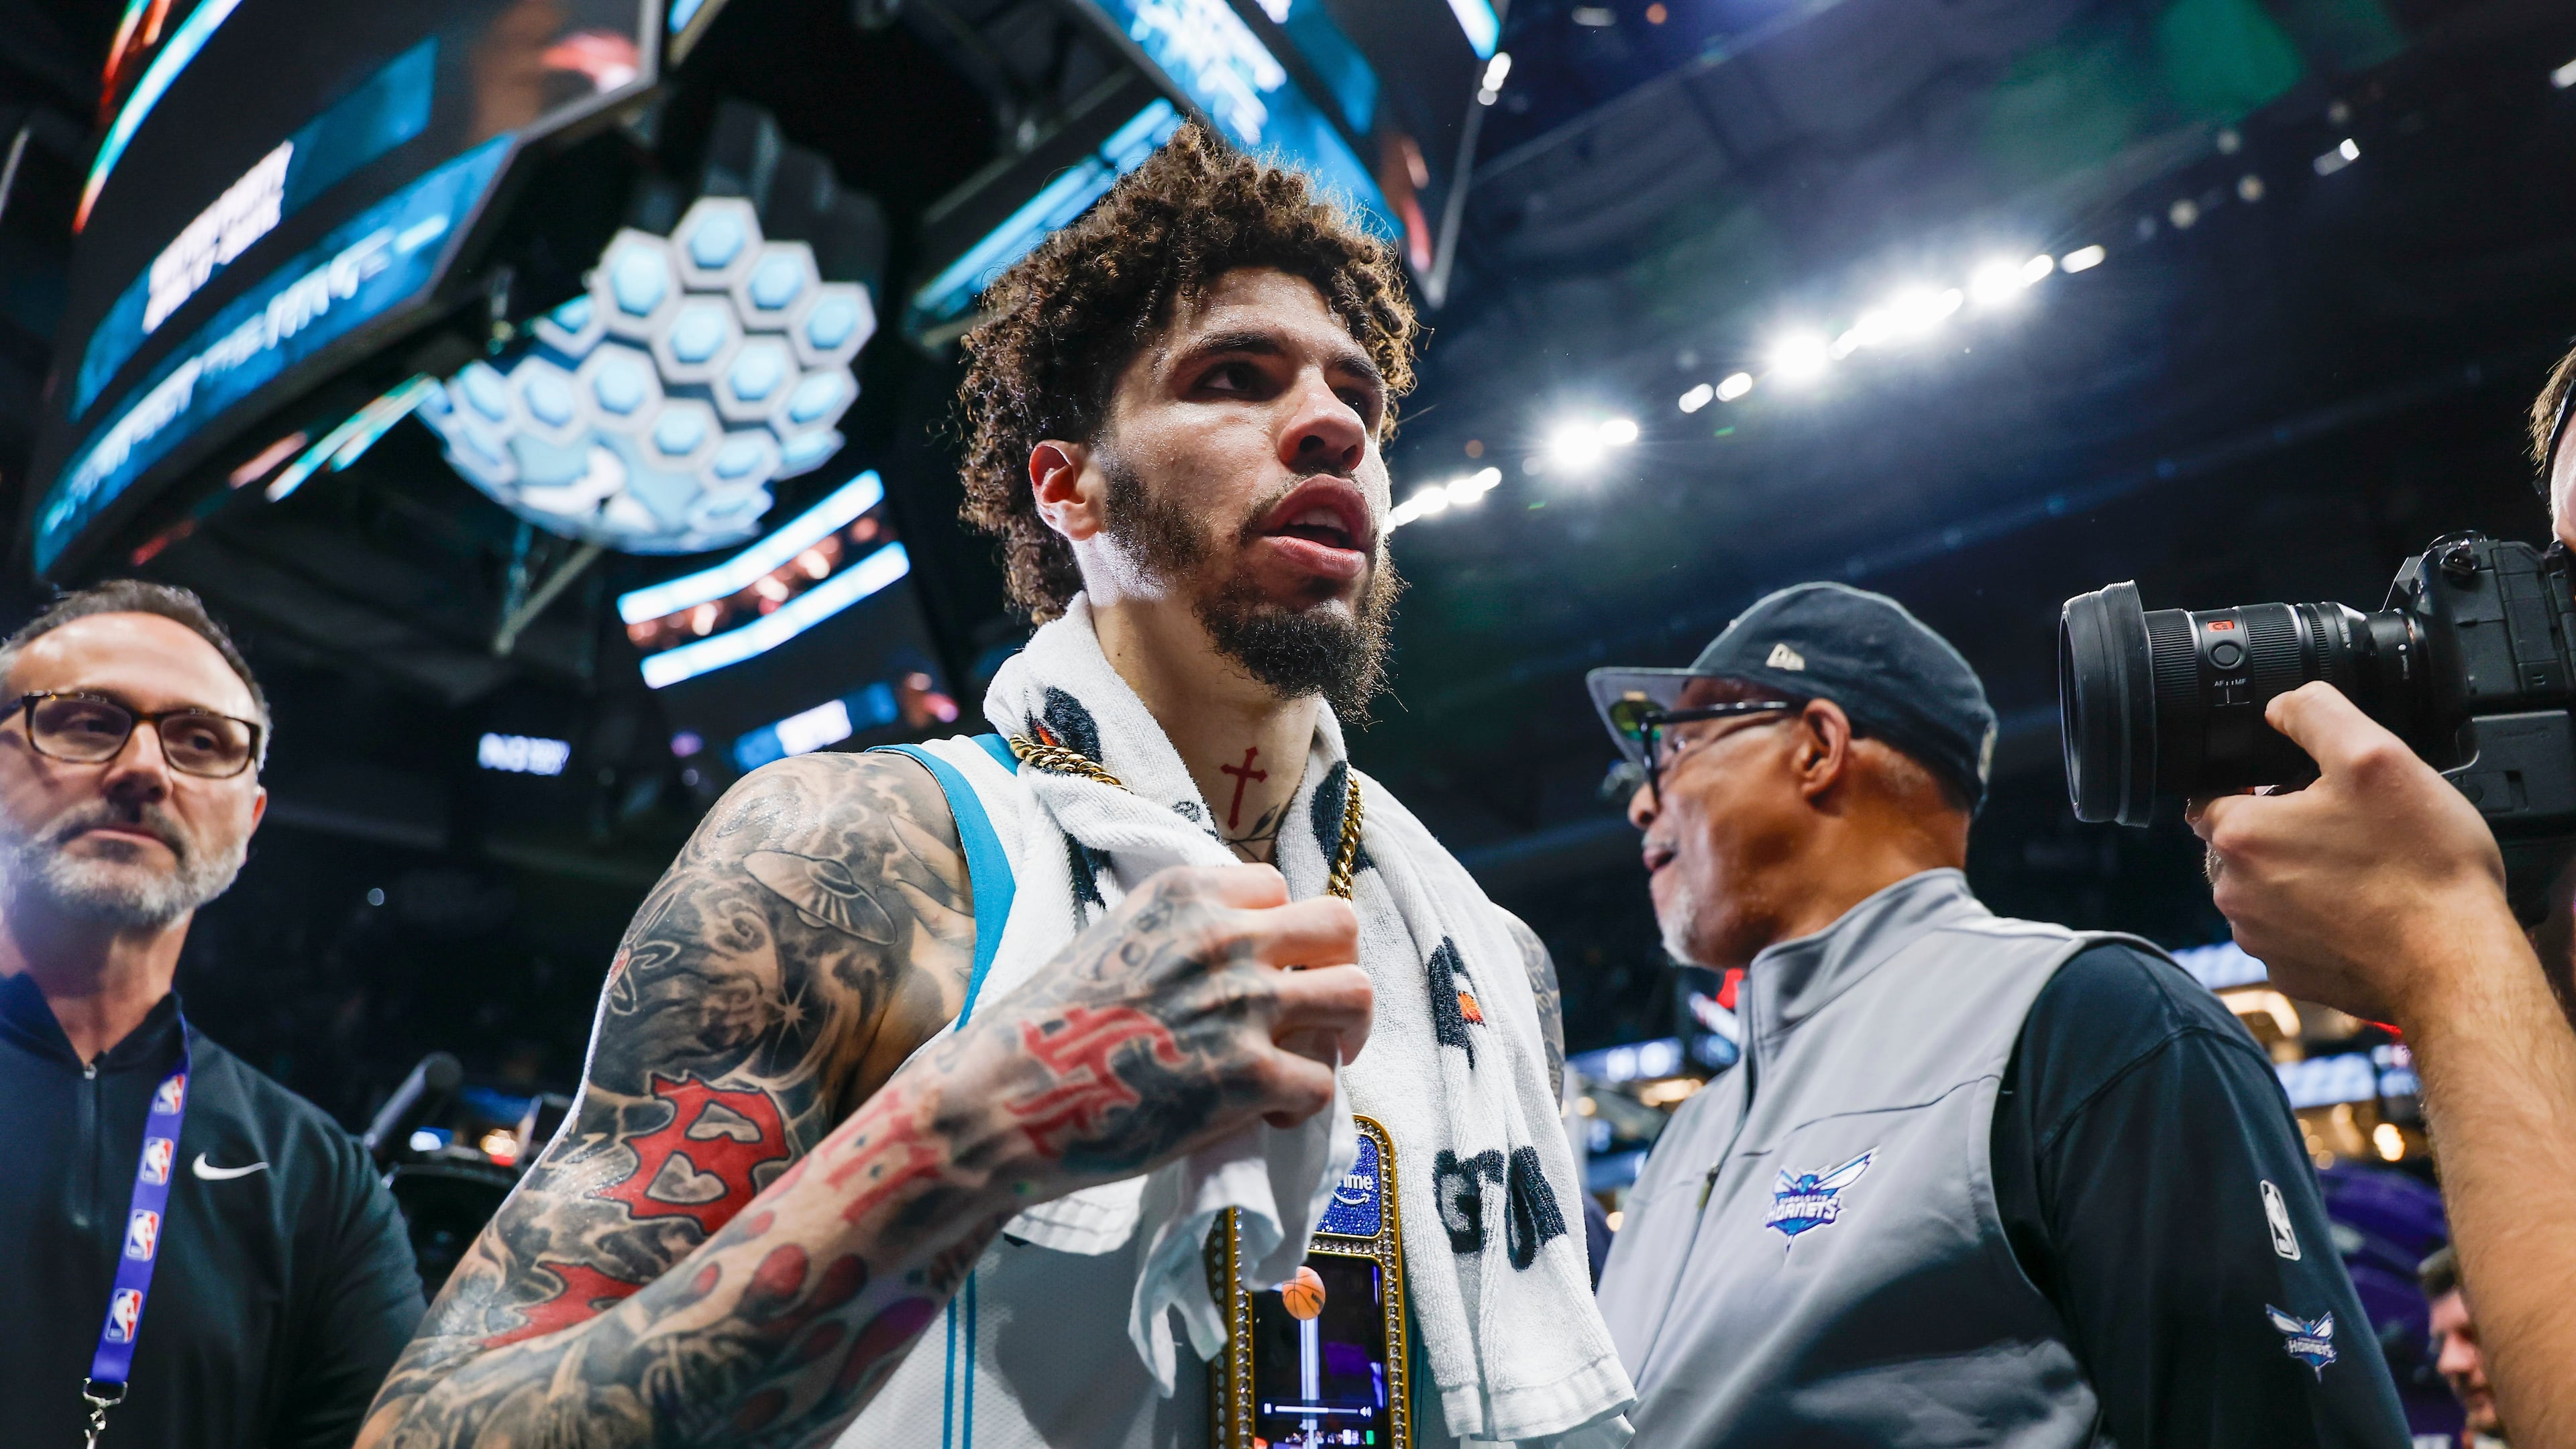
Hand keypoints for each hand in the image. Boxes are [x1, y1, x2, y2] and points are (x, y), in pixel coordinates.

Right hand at [947, 863, 1372, 1195]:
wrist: (1000, 1098)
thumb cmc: (1043, 1029)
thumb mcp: (1109, 939)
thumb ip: (1176, 936)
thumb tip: (1230, 959)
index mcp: (1185, 895)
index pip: (1278, 888)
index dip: (1278, 934)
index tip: (1263, 970)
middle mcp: (1223, 937)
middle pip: (1339, 926)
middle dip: (1335, 967)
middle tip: (1316, 1012)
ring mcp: (1241, 1005)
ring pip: (1355, 994)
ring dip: (1342, 1031)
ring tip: (1313, 1060)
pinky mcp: (1247, 1078)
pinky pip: (1324, 1081)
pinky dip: (1303, 1103)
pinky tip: (1265, 1113)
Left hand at [2190, 681, 2514, 1024]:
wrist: (2457, 964)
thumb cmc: (2421, 868)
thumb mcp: (2374, 755)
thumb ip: (2315, 714)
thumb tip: (2280, 707)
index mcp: (2241, 836)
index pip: (2212, 795)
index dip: (2255, 784)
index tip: (2299, 788)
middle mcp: (2235, 893)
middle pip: (2241, 843)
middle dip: (2282, 829)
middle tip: (2347, 828)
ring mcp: (2261, 940)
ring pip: (2266, 888)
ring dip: (2300, 874)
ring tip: (2362, 870)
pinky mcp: (2290, 974)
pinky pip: (2292, 932)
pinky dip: (2319, 918)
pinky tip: (2363, 909)